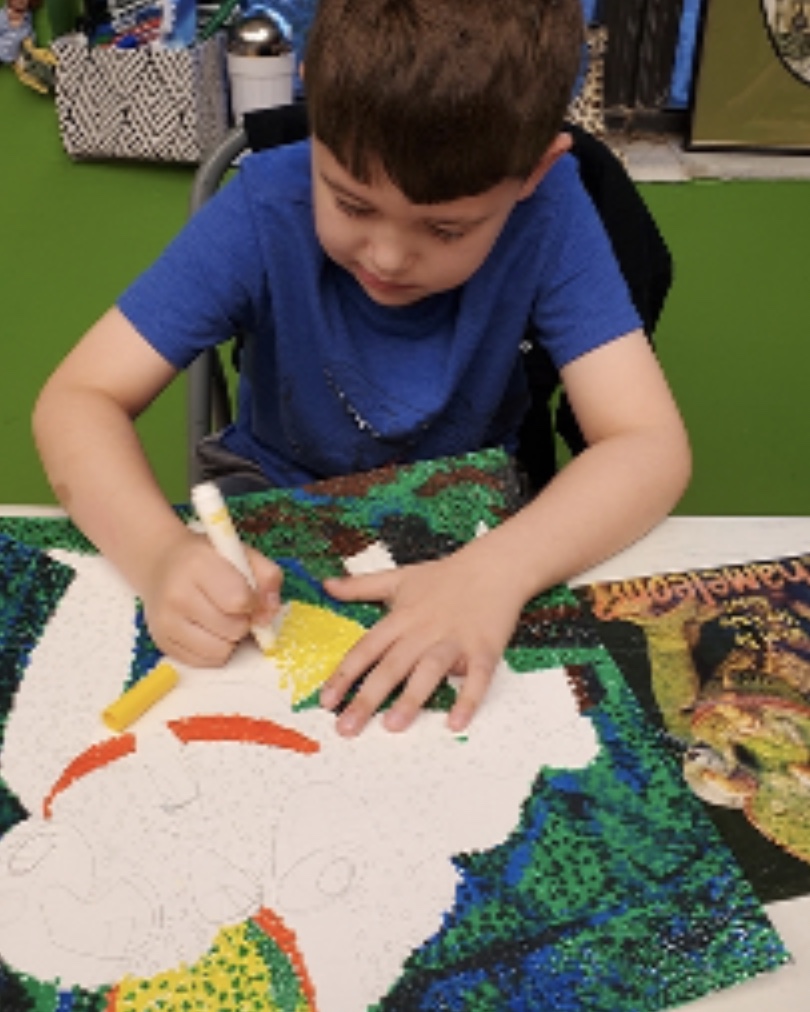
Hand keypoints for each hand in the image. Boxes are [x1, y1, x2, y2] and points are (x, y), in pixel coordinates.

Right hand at [140, 530, 282, 665]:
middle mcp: (177, 595)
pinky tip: (208, 630)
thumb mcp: (242, 553)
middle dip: (243, 621)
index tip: (249, 595)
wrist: (161, 563)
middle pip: (233, 629)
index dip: (253, 602)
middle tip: (234, 608)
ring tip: (222, 619)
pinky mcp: (163, 643)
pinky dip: (214, 650)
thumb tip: (270, 613)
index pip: (239, 600)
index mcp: (198, 565)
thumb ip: (268, 577)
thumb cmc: (207, 559)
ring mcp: (166, 623)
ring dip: (230, 639)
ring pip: (220, 651)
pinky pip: (205, 662)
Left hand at [319, 549, 525, 736]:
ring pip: (429, 671)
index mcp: (401, 618)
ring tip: (393, 726)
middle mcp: (424, 630)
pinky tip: (456, 723)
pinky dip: (468, 699)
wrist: (495, 565)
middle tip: (347, 727)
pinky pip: (476, 677)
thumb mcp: (399, 577)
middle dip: (367, 698)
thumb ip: (361, 586)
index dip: (344, 674)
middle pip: (391, 666)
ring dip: (411, 698)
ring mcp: (454, 640)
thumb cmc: (446, 575)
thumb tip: (327, 584)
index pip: (366, 648)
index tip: (326, 701)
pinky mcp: (484, 648)